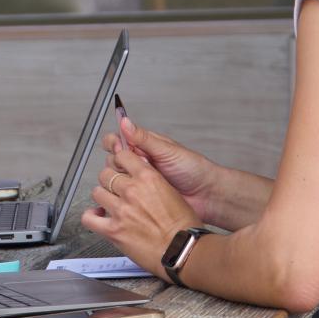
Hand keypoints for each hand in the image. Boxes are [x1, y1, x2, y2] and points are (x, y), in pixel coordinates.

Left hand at [81, 146, 200, 279]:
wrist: (184, 250)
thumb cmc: (183, 226)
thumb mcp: (172, 191)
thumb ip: (152, 181)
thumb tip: (140, 177)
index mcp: (148, 177)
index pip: (122, 156)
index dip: (119, 162)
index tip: (120, 167)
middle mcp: (132, 191)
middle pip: (106, 174)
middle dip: (110, 180)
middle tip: (115, 189)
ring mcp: (121, 210)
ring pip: (97, 192)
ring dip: (102, 197)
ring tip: (109, 203)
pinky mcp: (114, 230)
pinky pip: (89, 218)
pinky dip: (91, 216)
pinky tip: (98, 216)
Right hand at [101, 117, 218, 222]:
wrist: (206, 194)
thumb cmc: (193, 169)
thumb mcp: (167, 150)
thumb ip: (143, 138)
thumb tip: (125, 121)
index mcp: (144, 146)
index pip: (118, 139)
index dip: (114, 142)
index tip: (119, 147)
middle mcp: (139, 162)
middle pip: (112, 158)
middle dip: (118, 161)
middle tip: (134, 165)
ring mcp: (139, 179)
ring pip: (115, 176)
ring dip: (122, 178)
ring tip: (138, 180)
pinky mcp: (141, 196)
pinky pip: (124, 194)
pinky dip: (122, 193)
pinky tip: (131, 193)